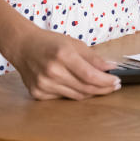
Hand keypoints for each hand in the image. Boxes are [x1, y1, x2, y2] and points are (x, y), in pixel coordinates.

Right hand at [6, 27, 120, 99]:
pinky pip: (63, 97)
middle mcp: (52, 72)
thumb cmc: (49, 42)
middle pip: (85, 88)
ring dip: (91, 93)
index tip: (117, 80)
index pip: (90, 75)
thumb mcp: (74, 43)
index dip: (106, 81)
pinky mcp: (38, 93)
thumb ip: (93, 58)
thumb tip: (111, 67)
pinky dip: (74, 93)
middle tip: (113, 86)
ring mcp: (44, 84)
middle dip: (103, 88)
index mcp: (63, 55)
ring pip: (76, 96)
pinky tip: (80, 86)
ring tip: (101, 87)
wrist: (23, 46)